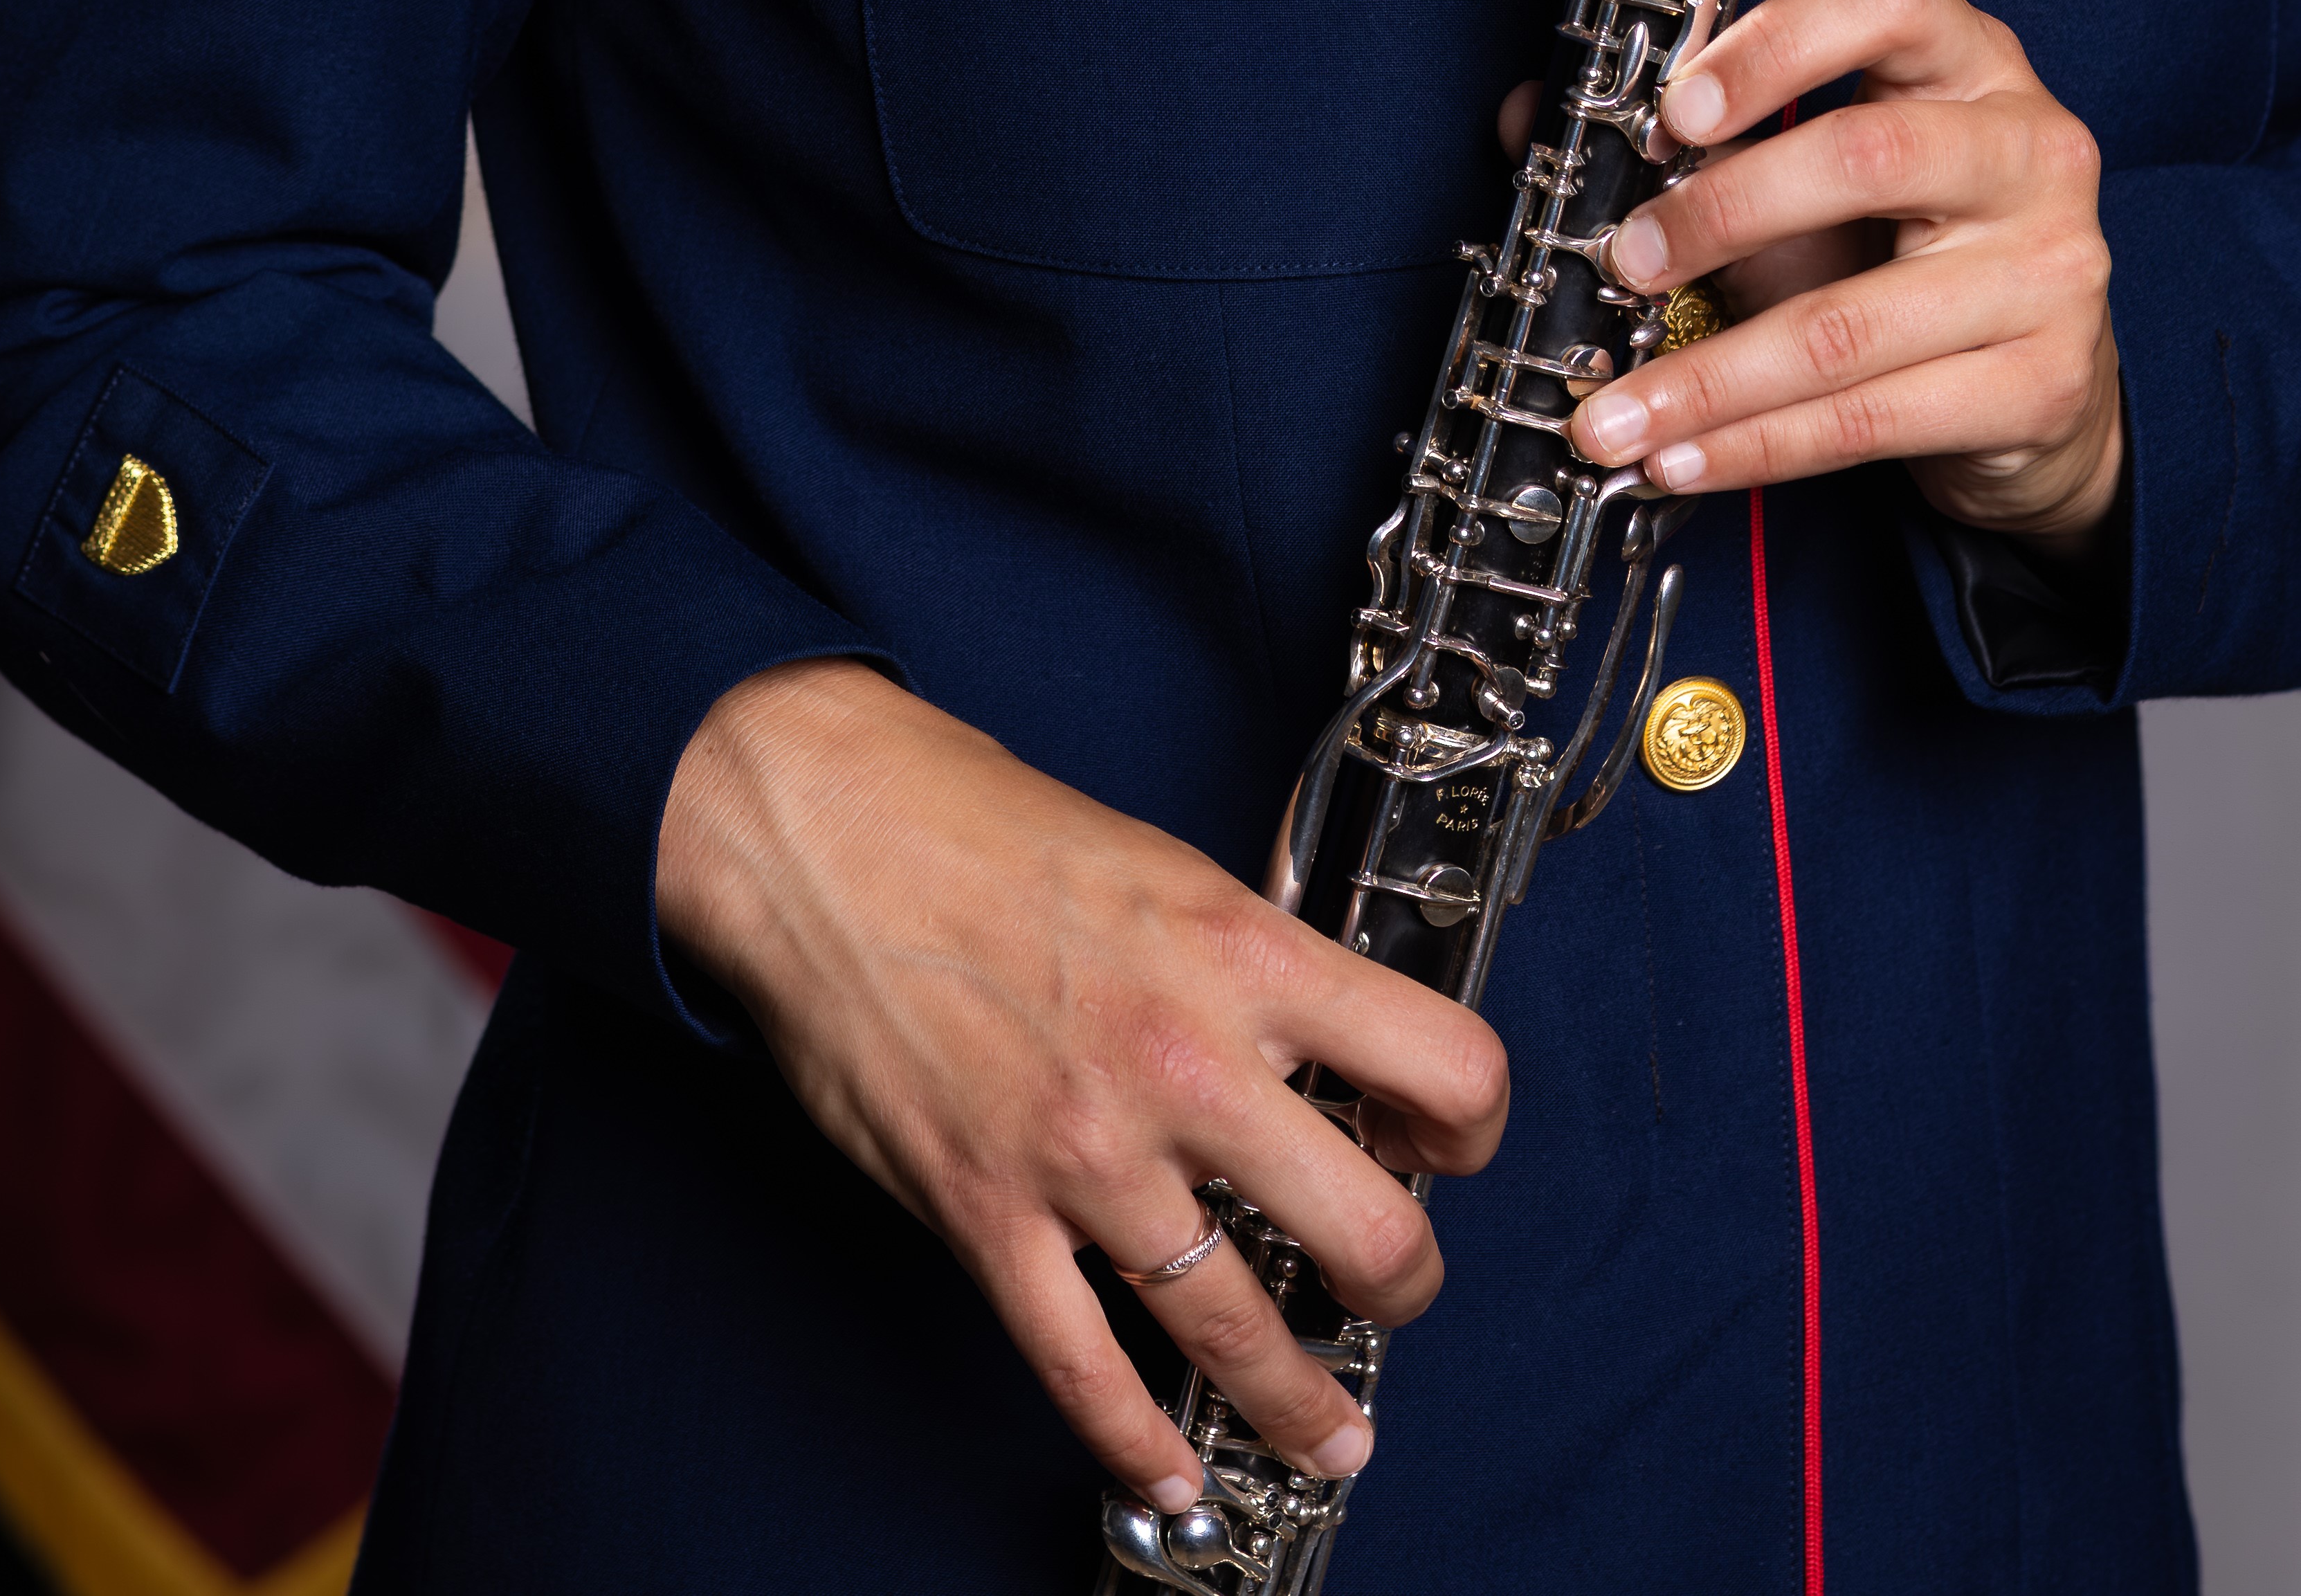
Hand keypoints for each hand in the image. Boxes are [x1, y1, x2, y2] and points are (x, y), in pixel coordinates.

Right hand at [655, 661, 1507, 1520]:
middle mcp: (1185, 1061)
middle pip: (1368, 1230)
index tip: (1451, 1145)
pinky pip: (1081, 1364)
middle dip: (1402, 1282)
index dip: (1472, 1122)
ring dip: (1299, 1403)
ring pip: (1234, 1327)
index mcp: (1242, 955)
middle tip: (1394, 1286)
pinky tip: (1172, 1472)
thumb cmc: (982, 828)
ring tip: (1334, 1437)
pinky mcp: (990, 1212)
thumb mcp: (1167, 867)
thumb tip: (1317, 1045)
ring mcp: (1086, 1152)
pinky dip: (1135, 1440)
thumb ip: (1248, 964)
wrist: (829, 831)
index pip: (1440, 1061)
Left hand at [1547, 0, 2122, 538]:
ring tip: (1613, 410)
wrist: (2041, 383)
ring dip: (1706, 376)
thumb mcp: (1819, 163)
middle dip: (1723, 213)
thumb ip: (1698, 130)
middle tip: (1626, 259)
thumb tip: (1533, 114)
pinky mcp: (2037, 386)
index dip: (1773, 45)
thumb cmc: (1908, 243)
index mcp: (1970, 58)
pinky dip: (1756, 445)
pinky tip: (1684, 456)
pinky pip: (1867, 420)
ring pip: (1848, 325)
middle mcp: (2028, 149)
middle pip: (1868, 158)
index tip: (1675, 109)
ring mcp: (2047, 271)